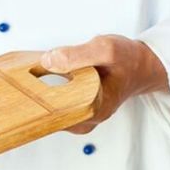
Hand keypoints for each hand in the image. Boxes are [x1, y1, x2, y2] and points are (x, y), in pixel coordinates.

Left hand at [40, 35, 168, 133]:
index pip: (54, 111)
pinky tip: (47, 78)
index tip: (29, 81)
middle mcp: (86, 120)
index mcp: (94, 109)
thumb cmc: (127, 59)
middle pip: (48, 114)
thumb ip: (77, 55)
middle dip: (36, 94)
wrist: (140, 66)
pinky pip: (54, 108)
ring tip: (40, 74)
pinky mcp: (75, 114)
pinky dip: (47, 93)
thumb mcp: (105, 48)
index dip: (37, 95)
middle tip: (31, 74)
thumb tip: (47, 61)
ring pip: (49, 112)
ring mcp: (80, 120)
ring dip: (40, 93)